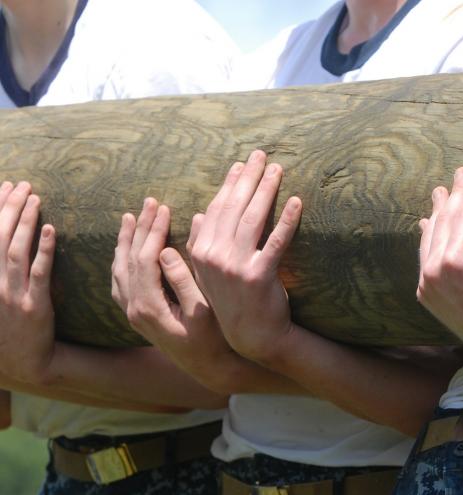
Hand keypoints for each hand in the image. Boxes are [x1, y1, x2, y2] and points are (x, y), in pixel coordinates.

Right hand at [0, 181, 56, 383]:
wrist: (24, 360)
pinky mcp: (34, 306)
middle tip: (23, 184)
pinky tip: (52, 230)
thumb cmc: (11, 323)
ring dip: (25, 222)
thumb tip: (9, 234)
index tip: (5, 186)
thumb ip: (1, 264)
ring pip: (15, 251)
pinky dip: (44, 250)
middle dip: (9, 207)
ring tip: (36, 198)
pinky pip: (39, 274)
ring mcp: (11, 295)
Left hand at [112, 198, 246, 392]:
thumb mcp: (203, 312)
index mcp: (149, 306)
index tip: (165, 209)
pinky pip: (120, 281)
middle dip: (140, 228)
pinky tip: (126, 248)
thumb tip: (168, 251)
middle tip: (150, 203)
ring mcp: (131, 313)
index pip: (145, 259)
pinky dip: (122, 259)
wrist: (206, 368)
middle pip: (129, 259)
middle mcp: (134, 309)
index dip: (153, 231)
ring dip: (126, 241)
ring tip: (131, 217)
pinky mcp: (135, 315)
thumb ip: (184, 281)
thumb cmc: (213, 340)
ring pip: (119, 269)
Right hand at [189, 150, 301, 361]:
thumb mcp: (209, 272)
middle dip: (248, 177)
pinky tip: (297, 202)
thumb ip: (201, 244)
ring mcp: (236, 266)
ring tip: (277, 169)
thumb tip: (199, 214)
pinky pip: (277, 242)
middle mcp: (215, 255)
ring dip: (267, 190)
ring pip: (253, 218)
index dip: (230, 184)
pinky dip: (287, 220)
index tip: (240, 164)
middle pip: (234, 207)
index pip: (217, 208)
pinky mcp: (260, 276)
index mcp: (201, 251)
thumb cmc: (233, 300)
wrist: (252, 335)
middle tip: (261, 155)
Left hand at [417, 167, 462, 373]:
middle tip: (460, 173)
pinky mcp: (424, 291)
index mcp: (457, 260)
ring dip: (437, 212)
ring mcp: (425, 282)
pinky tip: (428, 222)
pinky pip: (424, 257)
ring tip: (440, 191)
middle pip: (445, 221)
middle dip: (454, 195)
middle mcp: (434, 270)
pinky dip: (428, 237)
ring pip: (431, 237)